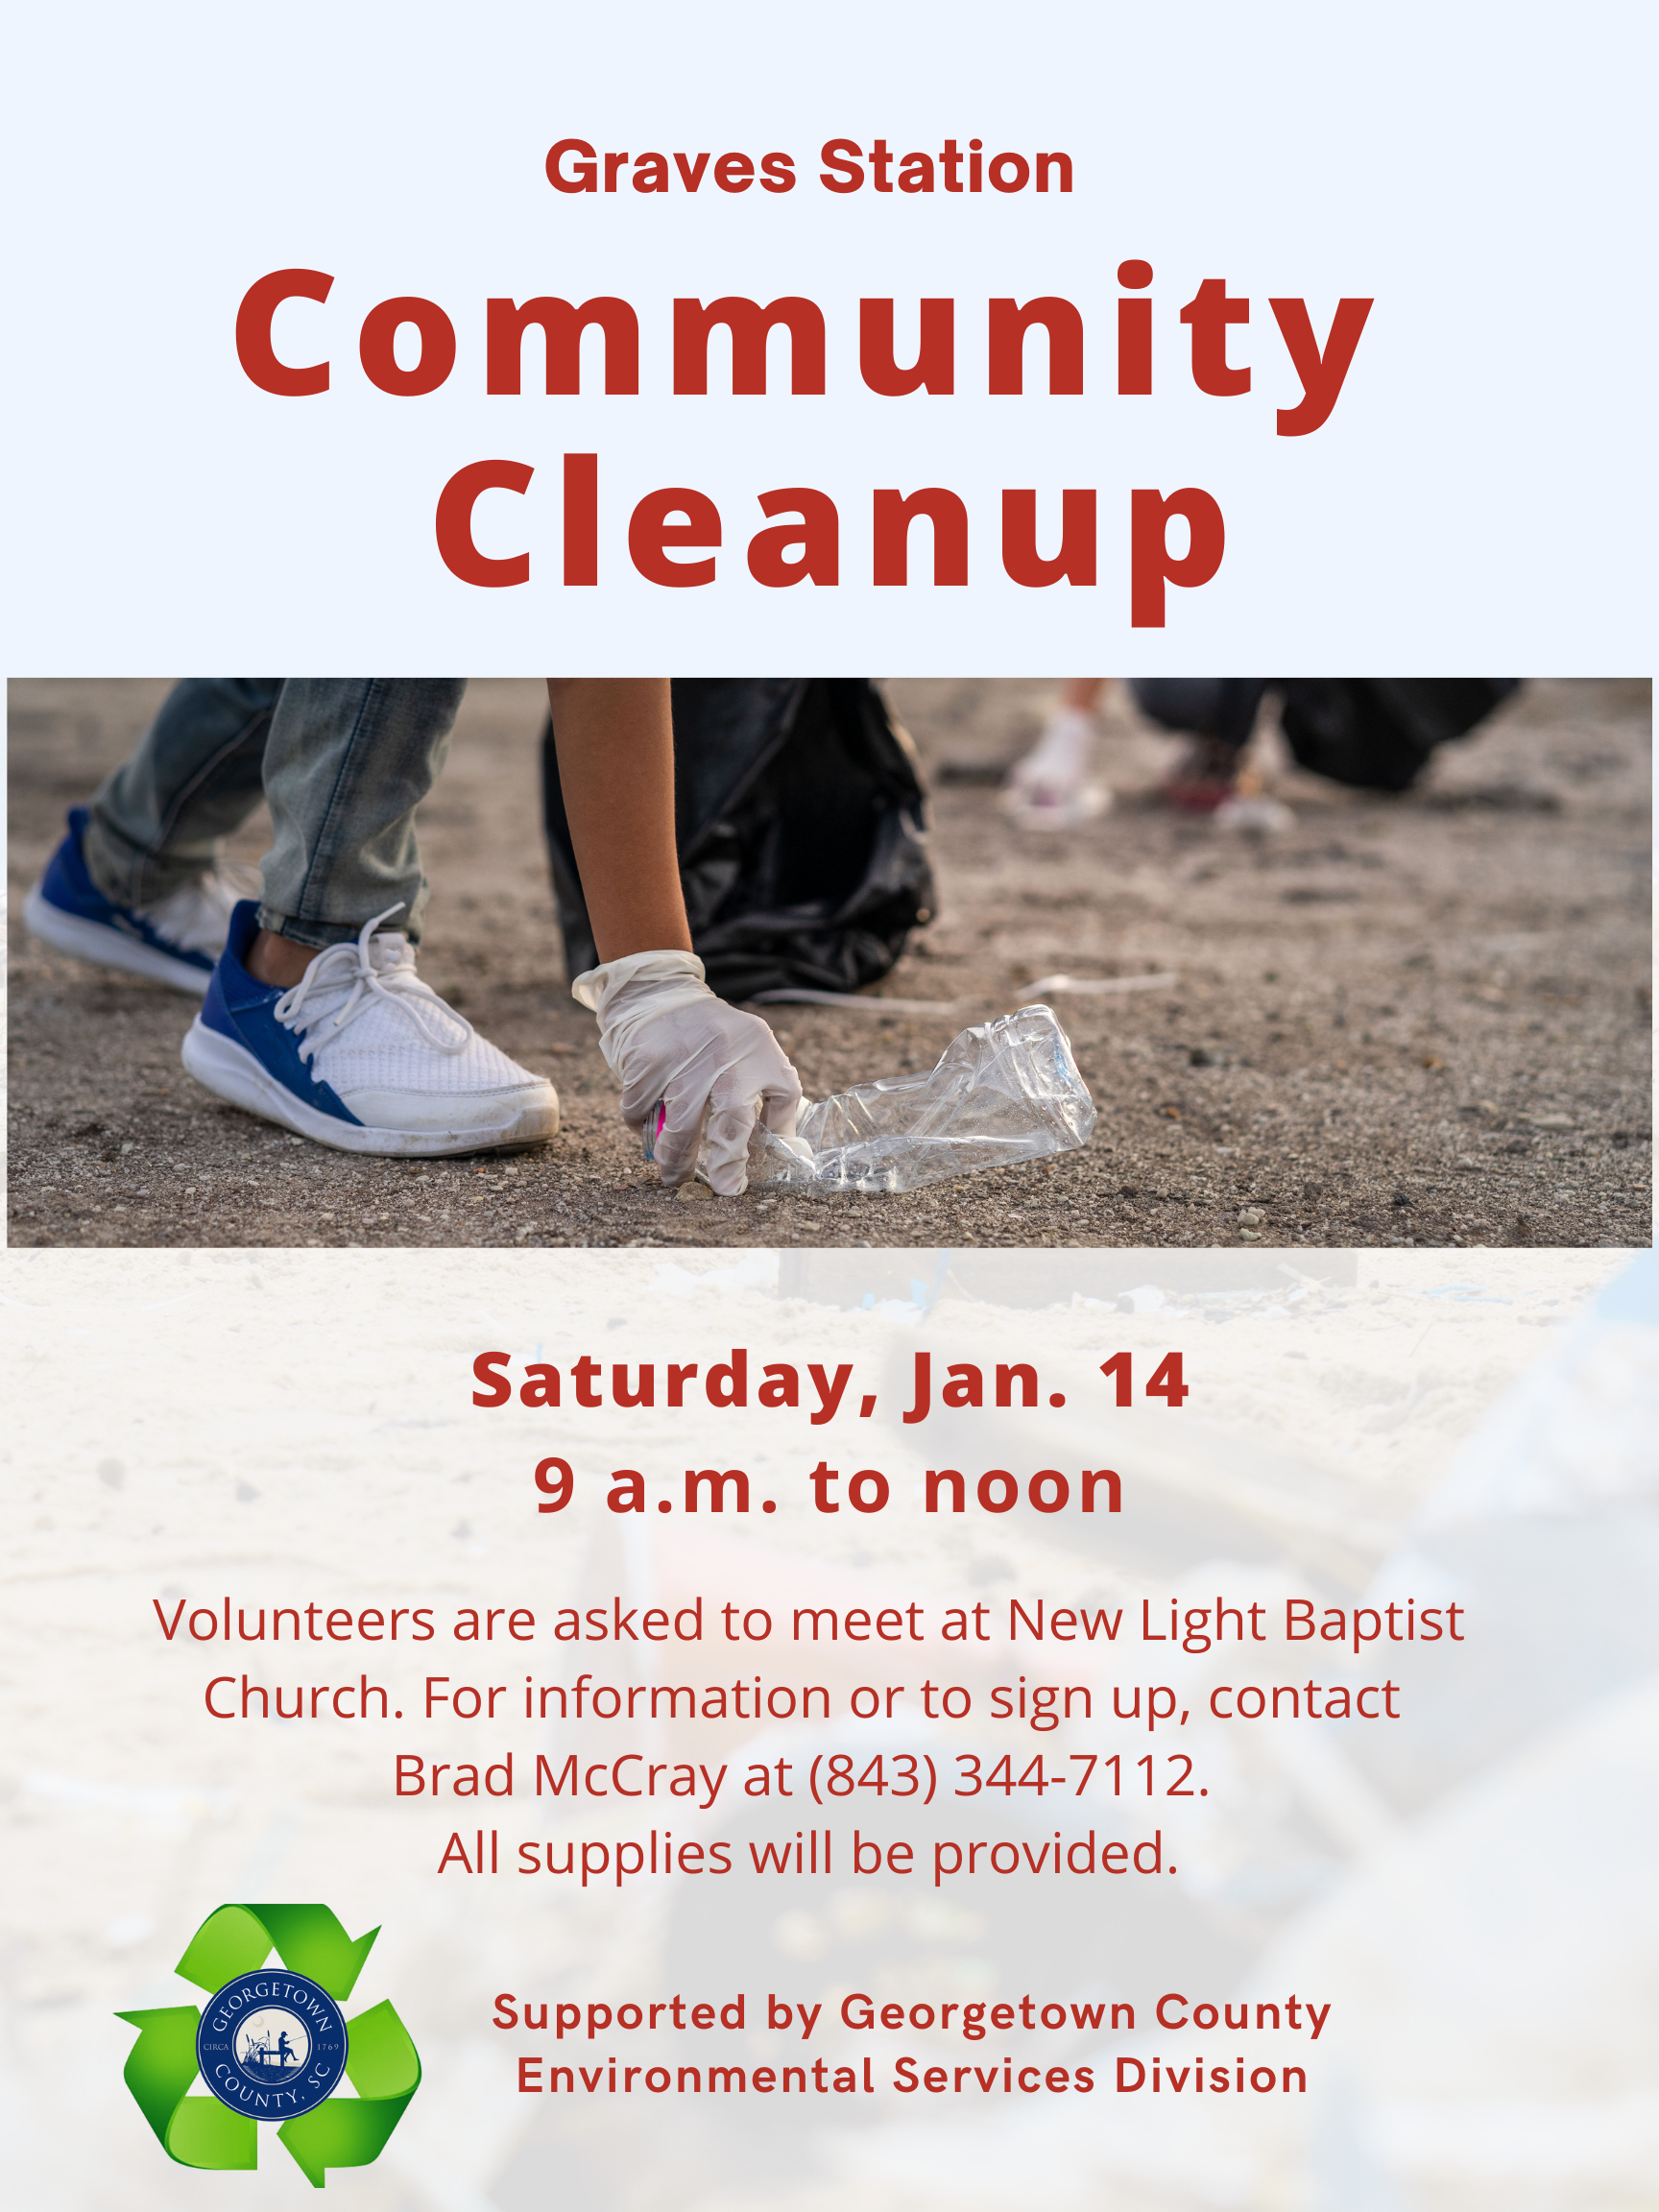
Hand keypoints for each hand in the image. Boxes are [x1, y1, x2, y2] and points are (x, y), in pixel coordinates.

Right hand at [572, 951, 801, 1194]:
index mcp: (760, 1050)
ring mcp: (686, 1058)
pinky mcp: (649, 1061)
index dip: (773, 1140)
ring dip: (674, 1159)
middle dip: (726, 1162)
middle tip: (718, 1189)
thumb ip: (773, 1096)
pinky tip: (650, 1120)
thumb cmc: (714, 1037)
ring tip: (673, 1176)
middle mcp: (728, 1052)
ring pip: (681, 1127)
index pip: (782, 1098)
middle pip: (732, 1120)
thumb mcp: (755, 1051)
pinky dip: (642, 1125)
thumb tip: (783, 1150)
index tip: (743, 1181)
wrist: (660, 994)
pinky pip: (642, 1110)